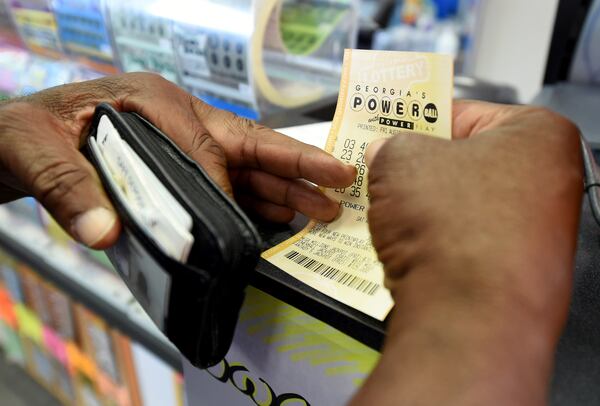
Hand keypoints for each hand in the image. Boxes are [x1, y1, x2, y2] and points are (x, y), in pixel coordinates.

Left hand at [0, 73, 354, 247]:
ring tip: (325, 206)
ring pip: (245, 164)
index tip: (243, 224)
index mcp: (150, 100)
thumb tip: (104, 232)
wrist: (16, 139)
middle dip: (295, 164)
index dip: (228, 185)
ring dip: (286, 186)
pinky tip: (283, 215)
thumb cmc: (26, 132)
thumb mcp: (34, 150)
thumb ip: (66, 188)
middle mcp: (177, 116)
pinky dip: (258, 200)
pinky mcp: (181, 163)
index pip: (206, 144)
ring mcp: (184, 139)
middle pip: (246, 144)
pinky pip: (229, 181)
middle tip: (340, 181)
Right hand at [351, 100, 582, 404]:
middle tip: (381, 170)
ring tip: (389, 210)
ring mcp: (539, 231)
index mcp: (538, 135)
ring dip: (424, 206)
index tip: (389, 129)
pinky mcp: (518, 270)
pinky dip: (437, 239)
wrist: (469, 318)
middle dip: (418, 168)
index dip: (417, 118)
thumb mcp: (401, 161)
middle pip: (465, 161)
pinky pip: (467, 239)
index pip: (464, 111)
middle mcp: (551, 181)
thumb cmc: (452, 228)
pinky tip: (409, 245)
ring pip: (464, 203)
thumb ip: (390, 145)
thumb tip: (385, 154)